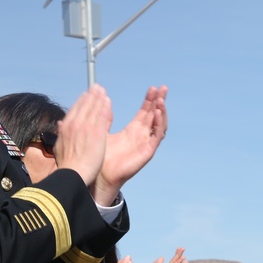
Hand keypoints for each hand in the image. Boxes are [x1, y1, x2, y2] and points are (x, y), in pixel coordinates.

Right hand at [54, 85, 111, 187]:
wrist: (72, 174)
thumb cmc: (67, 165)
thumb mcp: (59, 146)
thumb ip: (61, 134)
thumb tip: (60, 124)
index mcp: (66, 127)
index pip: (75, 109)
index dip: (82, 100)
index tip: (86, 94)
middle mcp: (75, 124)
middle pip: (84, 105)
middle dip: (91, 95)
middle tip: (97, 87)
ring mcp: (86, 127)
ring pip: (93, 108)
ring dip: (98, 98)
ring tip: (103, 91)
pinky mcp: (96, 133)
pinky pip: (101, 116)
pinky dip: (104, 107)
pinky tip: (108, 101)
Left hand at [92, 86, 166, 204]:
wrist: (99, 174)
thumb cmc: (101, 156)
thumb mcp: (103, 131)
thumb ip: (105, 117)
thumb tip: (103, 102)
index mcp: (133, 130)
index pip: (146, 112)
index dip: (150, 100)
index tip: (152, 88)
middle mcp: (142, 136)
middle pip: (155, 115)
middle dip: (160, 101)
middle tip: (163, 88)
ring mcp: (146, 144)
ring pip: (159, 125)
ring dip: (161, 111)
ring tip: (160, 100)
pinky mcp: (147, 152)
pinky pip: (157, 136)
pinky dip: (159, 124)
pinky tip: (158, 114)